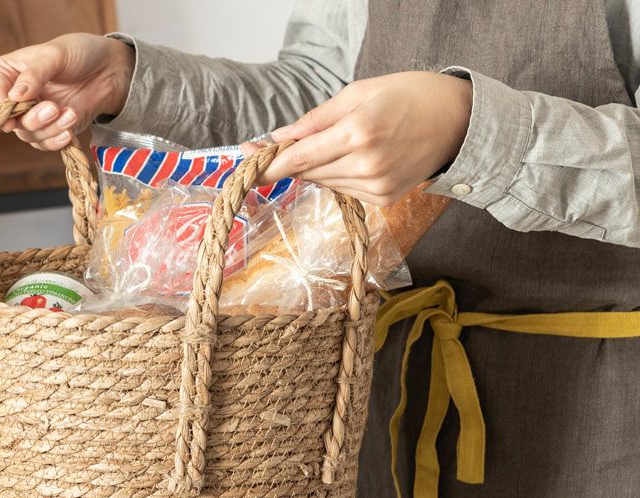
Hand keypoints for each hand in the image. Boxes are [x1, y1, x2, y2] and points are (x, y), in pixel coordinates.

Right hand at [0, 33, 134, 150]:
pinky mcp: (53, 129)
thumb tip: (13, 97)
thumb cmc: (78, 53)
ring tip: (70, 113)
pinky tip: (69, 131)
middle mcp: (16, 98)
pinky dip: (58, 140)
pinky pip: (47, 144)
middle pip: (13, 122)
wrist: (108, 70)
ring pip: (30, 136)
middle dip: (33, 119)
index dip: (2, 107)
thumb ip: (34, 75)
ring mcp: (34, 116)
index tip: (14, 110)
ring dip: (50, 129)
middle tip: (53, 107)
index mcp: (7, 73)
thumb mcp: (55, 55)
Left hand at [243, 72, 471, 205]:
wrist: (458, 122)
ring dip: (316, 168)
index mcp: (358, 132)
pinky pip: (344, 190)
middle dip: (287, 163)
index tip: (244, 163)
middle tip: (269, 150)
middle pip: (309, 172)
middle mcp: (366, 165)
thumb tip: (279, 138)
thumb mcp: (359, 92)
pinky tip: (355, 158)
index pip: (299, 158)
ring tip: (335, 143)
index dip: (268, 163)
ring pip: (325, 183)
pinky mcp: (383, 200)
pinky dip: (339, 176)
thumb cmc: (409, 96)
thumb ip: (315, 120)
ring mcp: (376, 187)